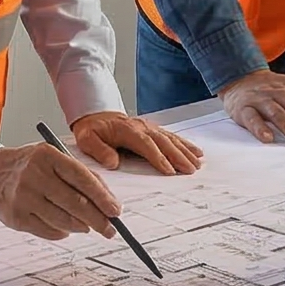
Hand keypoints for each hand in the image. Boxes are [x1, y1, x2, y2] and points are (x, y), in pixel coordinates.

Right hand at [0, 142, 120, 239]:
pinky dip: (63, 232)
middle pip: (75, 203)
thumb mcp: (53, 159)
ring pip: (64, 221)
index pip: (82, 178)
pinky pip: (49, 231)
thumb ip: (81, 176)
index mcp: (47, 156)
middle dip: (98, 220)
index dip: (102, 197)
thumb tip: (108, 202)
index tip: (116, 211)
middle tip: (110, 229)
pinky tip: (65, 228)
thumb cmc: (31, 167)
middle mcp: (34, 175)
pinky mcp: (16, 217)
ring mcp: (24, 197)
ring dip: (81, 227)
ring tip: (86, 226)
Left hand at [68, 110, 203, 175]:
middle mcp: (142, 127)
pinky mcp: (153, 129)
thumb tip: (113, 162)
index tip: (169, 170)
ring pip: (170, 139)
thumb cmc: (93, 129)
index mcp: (127, 131)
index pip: (146, 145)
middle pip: (163, 142)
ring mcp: (149, 127)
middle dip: (178, 156)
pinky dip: (185, 144)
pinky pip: (172, 137)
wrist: (96, 115)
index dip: (158, 158)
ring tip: (197, 163)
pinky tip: (196, 152)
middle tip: (190, 170)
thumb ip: (99, 150)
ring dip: (185, 151)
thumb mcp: (87, 139)